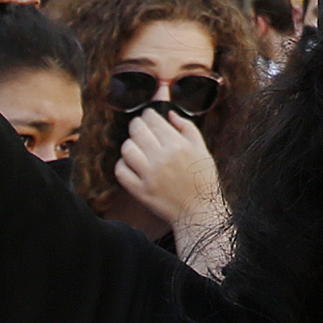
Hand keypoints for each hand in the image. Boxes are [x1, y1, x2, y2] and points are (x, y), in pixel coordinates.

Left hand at [115, 107, 224, 242]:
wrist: (199, 210)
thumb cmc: (202, 178)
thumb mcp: (202, 148)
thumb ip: (186, 127)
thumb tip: (170, 113)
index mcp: (178, 145)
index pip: (153, 119)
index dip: (149, 113)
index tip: (149, 115)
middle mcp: (161, 158)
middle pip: (137, 130)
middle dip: (137, 124)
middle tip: (140, 127)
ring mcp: (148, 175)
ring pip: (126, 148)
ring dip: (130, 144)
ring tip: (137, 147)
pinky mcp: (139, 190)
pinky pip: (120, 171)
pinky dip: (123, 164)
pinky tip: (132, 164)